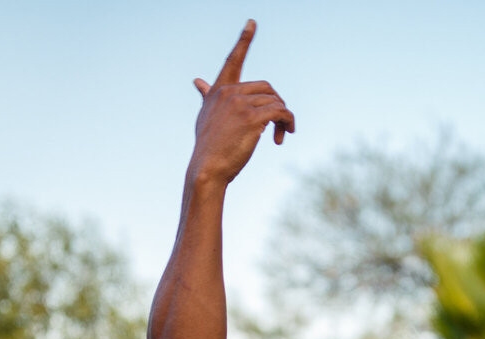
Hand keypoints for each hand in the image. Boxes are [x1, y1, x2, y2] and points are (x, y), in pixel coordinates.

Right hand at [189, 20, 294, 186]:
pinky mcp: (252, 118)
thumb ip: (206, 97)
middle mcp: (229, 92)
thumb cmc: (208, 147)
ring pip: (276, 102)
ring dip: (284, 119)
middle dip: (277, 105)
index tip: (252, 22)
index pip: (233, 60)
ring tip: (281, 135)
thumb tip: (197, 80)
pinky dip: (287, 122)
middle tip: (280, 126)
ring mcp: (240, 103)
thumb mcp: (205, 117)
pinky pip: (281, 112)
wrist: (207, 169)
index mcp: (219, 90)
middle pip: (267, 88)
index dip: (244, 40)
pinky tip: (283, 136)